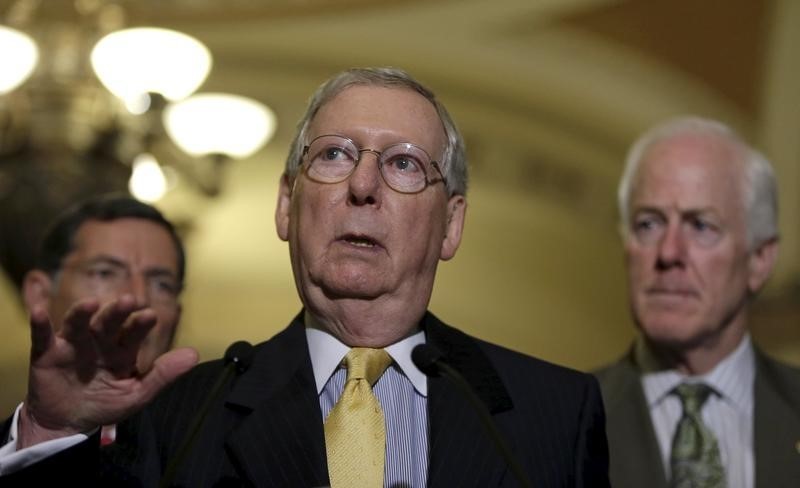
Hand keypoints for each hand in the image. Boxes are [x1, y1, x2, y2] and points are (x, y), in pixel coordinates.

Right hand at [18, 295, 197, 448]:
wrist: (68, 424)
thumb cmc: (105, 404)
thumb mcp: (137, 394)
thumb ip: (164, 374)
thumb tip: (194, 355)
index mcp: (123, 350)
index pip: (135, 333)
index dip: (142, 324)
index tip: (150, 316)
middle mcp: (100, 341)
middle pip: (109, 322)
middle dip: (118, 312)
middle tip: (128, 301)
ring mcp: (74, 344)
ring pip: (79, 323)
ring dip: (83, 312)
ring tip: (91, 304)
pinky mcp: (48, 353)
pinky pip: (43, 336)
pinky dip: (40, 324)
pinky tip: (40, 312)